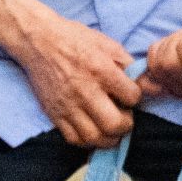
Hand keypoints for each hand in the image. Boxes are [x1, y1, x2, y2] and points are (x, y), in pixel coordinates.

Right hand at [11, 12, 141, 147]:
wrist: (39, 41)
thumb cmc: (75, 39)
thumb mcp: (106, 43)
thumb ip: (126, 63)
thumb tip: (142, 81)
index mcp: (101, 70)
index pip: (131, 96)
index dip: (136, 97)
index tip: (130, 95)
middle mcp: (85, 91)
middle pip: (113, 124)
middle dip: (126, 125)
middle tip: (125, 118)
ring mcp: (68, 105)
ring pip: (94, 137)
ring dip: (109, 138)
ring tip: (111, 129)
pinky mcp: (54, 114)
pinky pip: (74, 139)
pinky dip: (88, 141)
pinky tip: (94, 131)